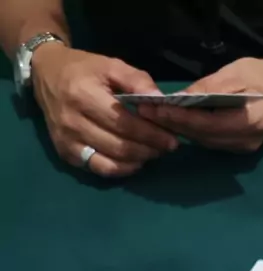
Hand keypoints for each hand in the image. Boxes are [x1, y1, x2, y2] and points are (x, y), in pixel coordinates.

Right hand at [32, 44, 178, 176]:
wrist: (47, 76)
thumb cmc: (83, 69)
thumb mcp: (110, 65)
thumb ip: (136, 80)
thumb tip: (160, 101)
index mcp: (83, 95)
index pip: (124, 122)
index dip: (150, 133)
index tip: (171, 137)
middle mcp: (72, 121)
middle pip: (119, 145)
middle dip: (148, 149)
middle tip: (166, 147)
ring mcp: (68, 141)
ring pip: (111, 161)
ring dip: (137, 160)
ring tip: (153, 153)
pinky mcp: (67, 154)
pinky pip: (99, 169)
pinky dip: (121, 169)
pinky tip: (134, 162)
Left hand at [138, 57, 262, 152]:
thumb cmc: (261, 74)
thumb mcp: (235, 72)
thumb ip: (208, 88)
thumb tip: (180, 98)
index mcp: (250, 122)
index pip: (207, 124)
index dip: (180, 119)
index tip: (156, 110)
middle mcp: (247, 141)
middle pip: (203, 137)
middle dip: (175, 125)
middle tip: (147, 114)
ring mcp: (244, 148)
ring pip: (205, 142)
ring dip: (181, 131)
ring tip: (157, 118)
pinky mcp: (240, 148)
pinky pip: (211, 142)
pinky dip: (194, 132)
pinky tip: (177, 123)